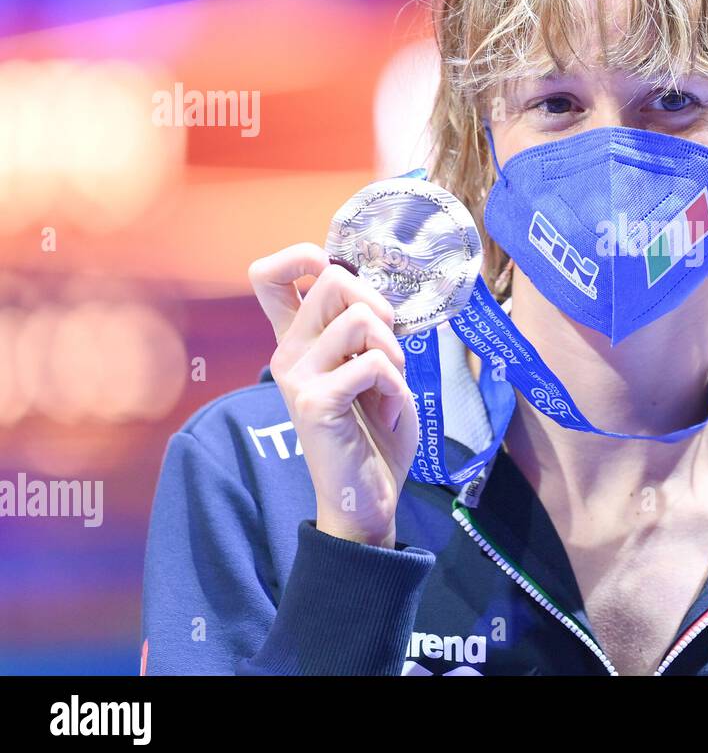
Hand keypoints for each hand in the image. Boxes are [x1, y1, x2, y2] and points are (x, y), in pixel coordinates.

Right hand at [248, 243, 417, 548]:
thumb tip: (374, 293)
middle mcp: (288, 352)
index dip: (303, 256)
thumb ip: (365, 330)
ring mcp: (297, 377)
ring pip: (360, 320)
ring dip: (393, 352)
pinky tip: (387, 410)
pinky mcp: (314, 403)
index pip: (268, 275)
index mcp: (299, 340)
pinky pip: (372, 364)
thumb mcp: (372, 368)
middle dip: (379, 306)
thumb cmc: (374, 431)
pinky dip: (395, 385)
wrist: (368, 496)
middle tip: (388, 349)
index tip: (340, 278)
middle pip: (332, 278)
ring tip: (388, 388)